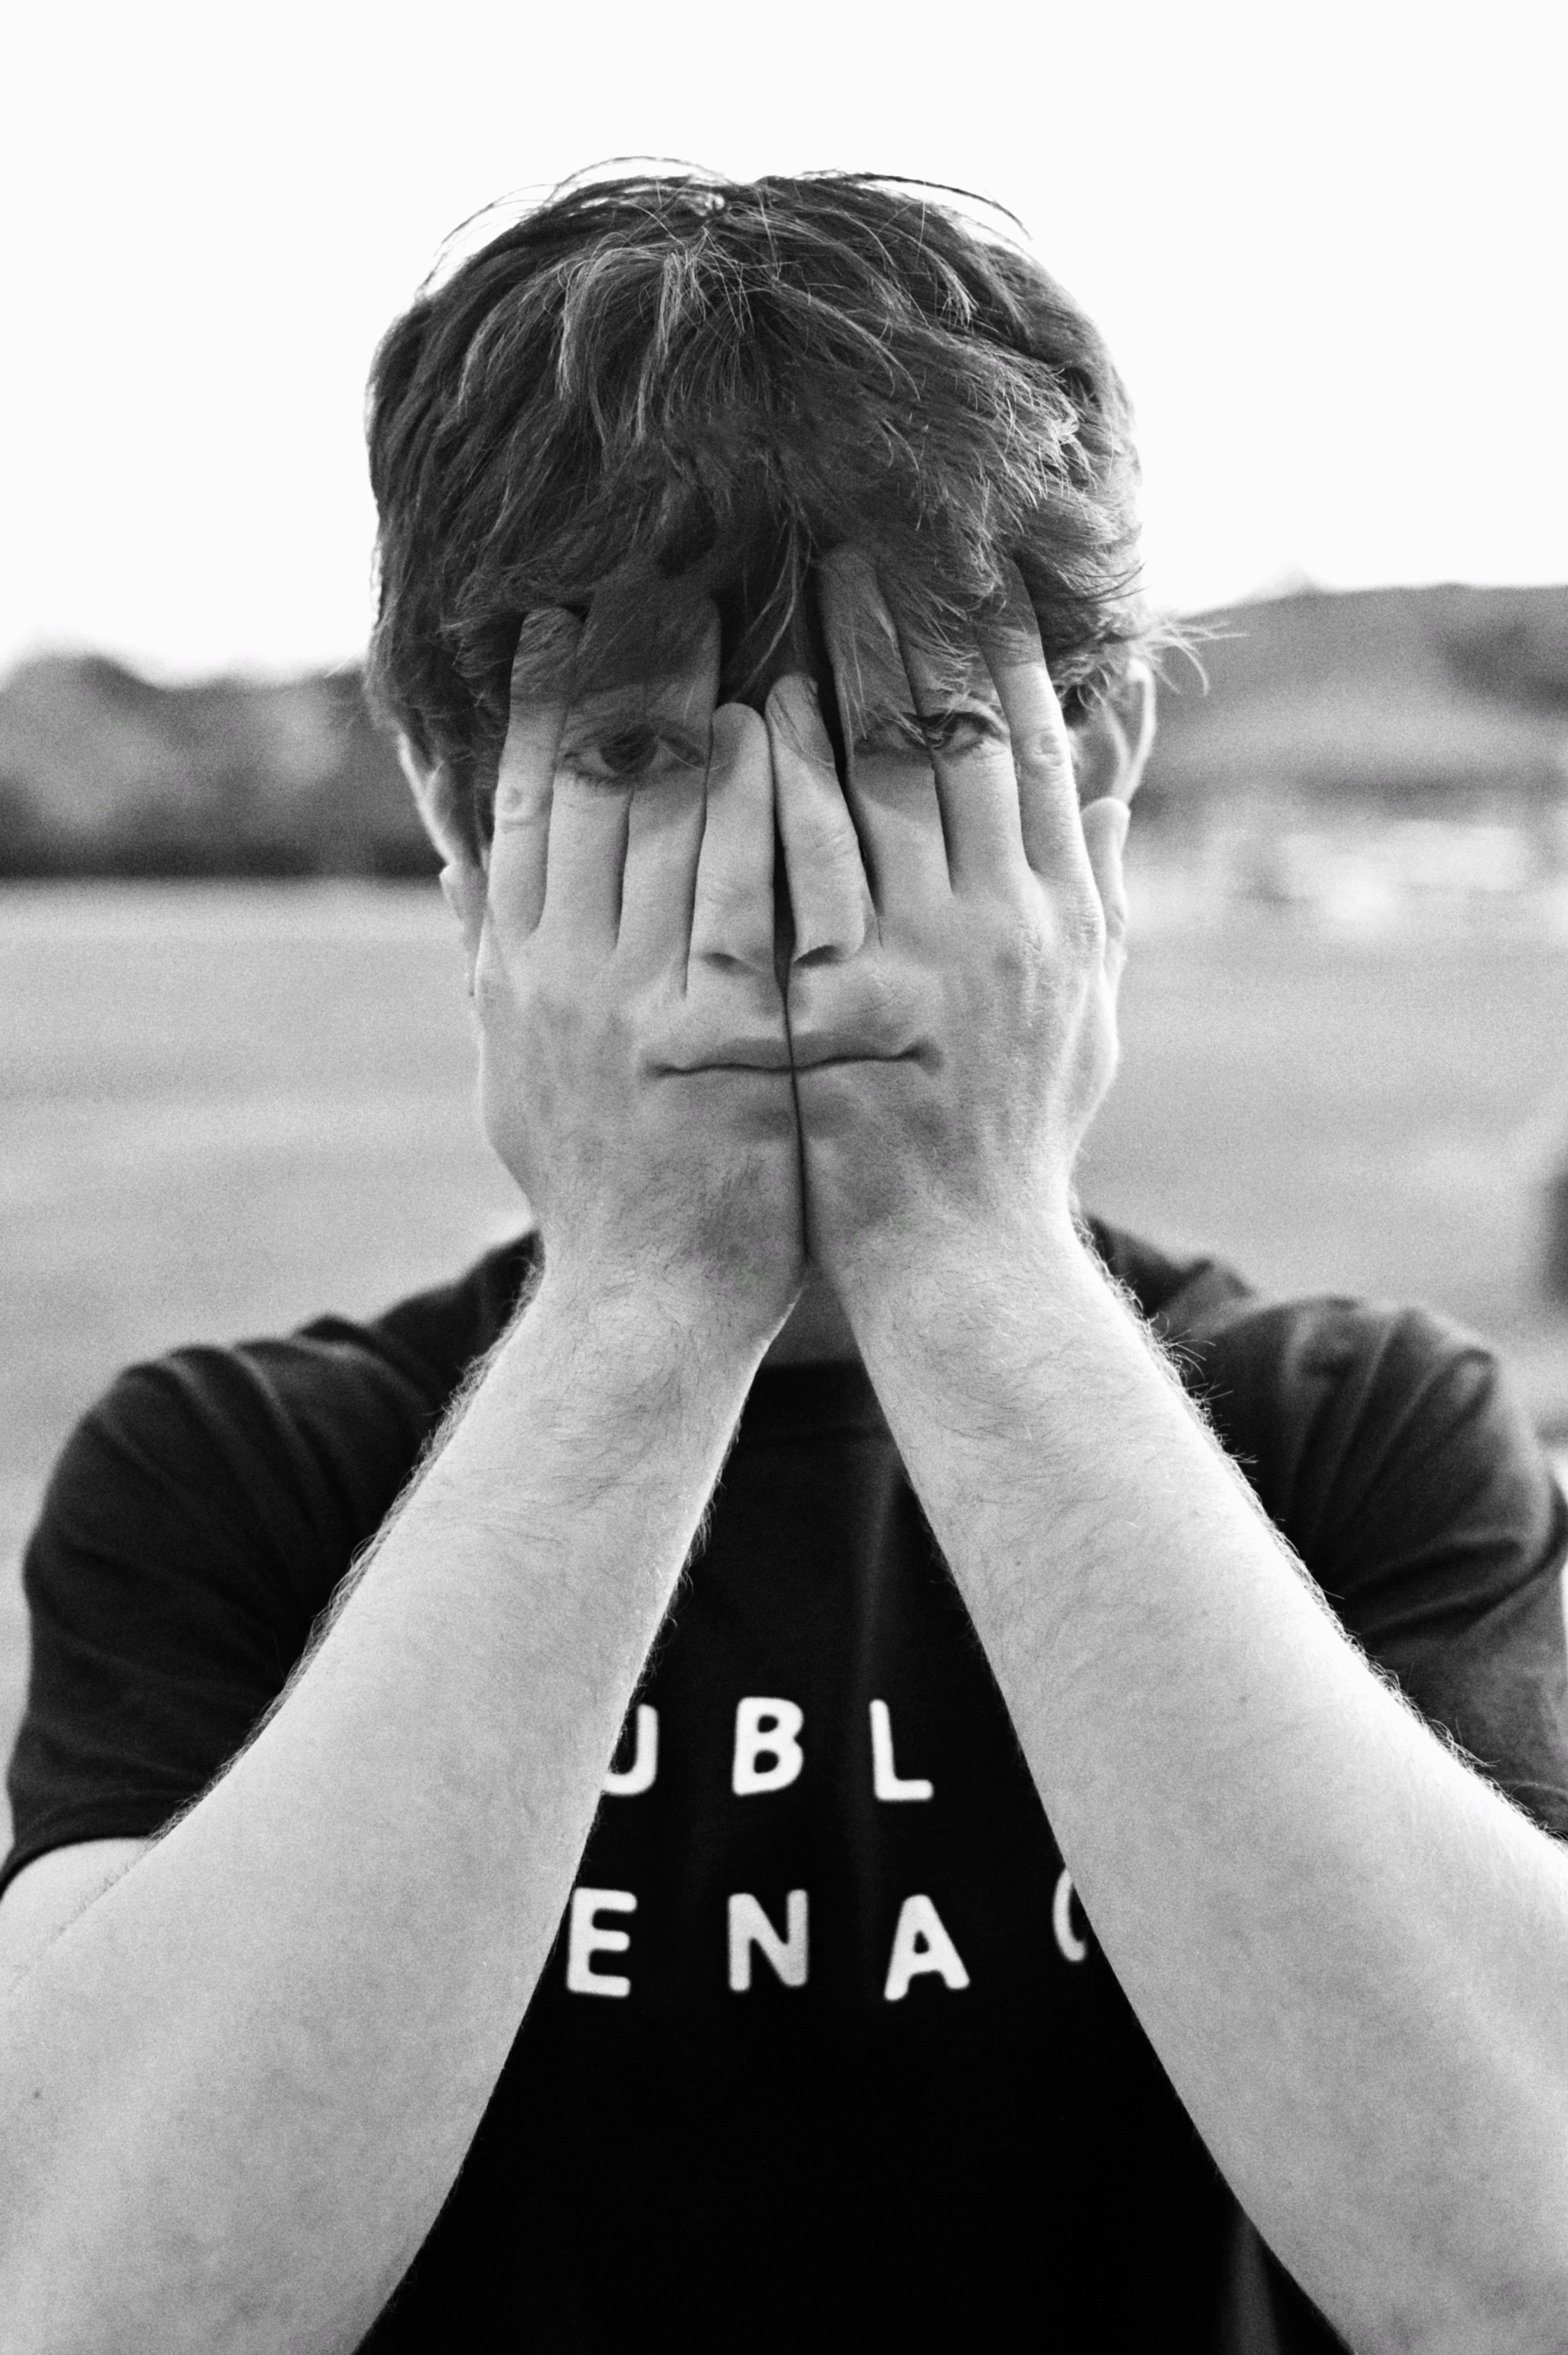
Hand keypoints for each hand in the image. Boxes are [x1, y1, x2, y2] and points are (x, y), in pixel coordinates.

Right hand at [452, 568, 805, 1349]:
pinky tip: (782, 728)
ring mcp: (647, 1009)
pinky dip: (756, 807)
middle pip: (586, 789)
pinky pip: (744, 897)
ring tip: (730, 605)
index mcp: (520, 973)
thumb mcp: (517, 1070)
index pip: (521, 806)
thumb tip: (458, 862)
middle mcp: (568, 977)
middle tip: (652, 561)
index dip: (535, 700)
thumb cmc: (596, 1184)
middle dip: (617, 667)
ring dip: (693, 704)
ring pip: (661, 822)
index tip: (556, 607)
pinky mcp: (729, 1044)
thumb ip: (492, 962)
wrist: (650, 1305)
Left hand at [766, 549, 1129, 1309]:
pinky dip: (781, 788)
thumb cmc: (1012, 1135)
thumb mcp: (1081, 1014)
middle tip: (860, 536)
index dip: (1000, 646)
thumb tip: (1108, 779)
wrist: (961, 1270)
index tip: (962, 562)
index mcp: (1061, 917)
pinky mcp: (840, 1018)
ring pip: (883, 788)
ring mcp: (922, 972)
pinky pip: (806, 877)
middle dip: (914, 628)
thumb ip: (1093, 891)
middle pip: (961, 742)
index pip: (1036, 749)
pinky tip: (746, 716)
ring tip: (788, 590)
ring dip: (840, 676)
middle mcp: (1006, 929)